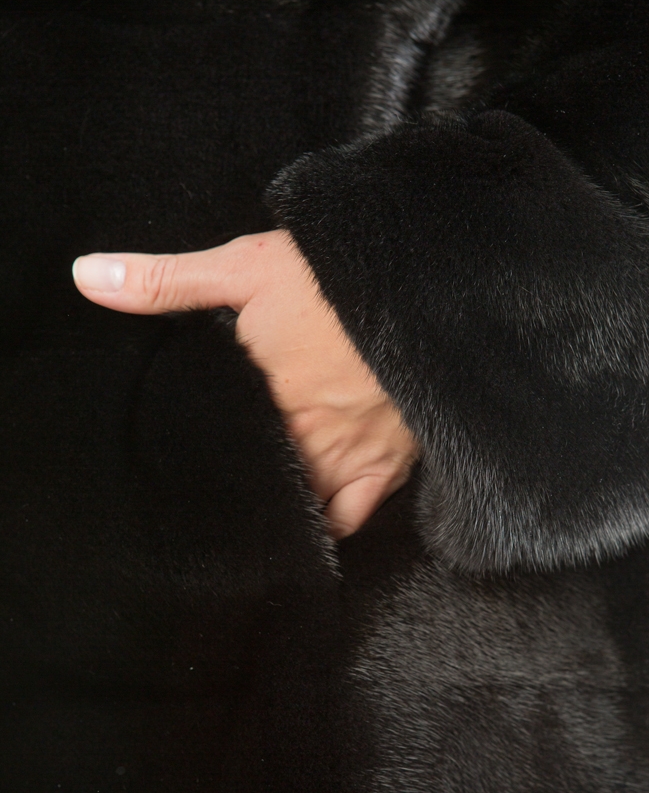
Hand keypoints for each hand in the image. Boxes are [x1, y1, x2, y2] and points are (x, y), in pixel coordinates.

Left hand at [72, 229, 417, 538]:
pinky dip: (326, 525)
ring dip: (271, 506)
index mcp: (261, 403)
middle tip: (208, 485)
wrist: (419, 283)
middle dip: (232, 484)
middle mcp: (302, 442)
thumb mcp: (244, 267)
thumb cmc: (333, 276)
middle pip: (253, 481)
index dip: (193, 461)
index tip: (176, 465)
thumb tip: (86, 277)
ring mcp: (346, 460)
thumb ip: (164, 281)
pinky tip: (306, 524)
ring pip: (293, 506)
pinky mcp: (387, 464)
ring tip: (247, 507)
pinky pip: (349, 519)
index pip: (212, 453)